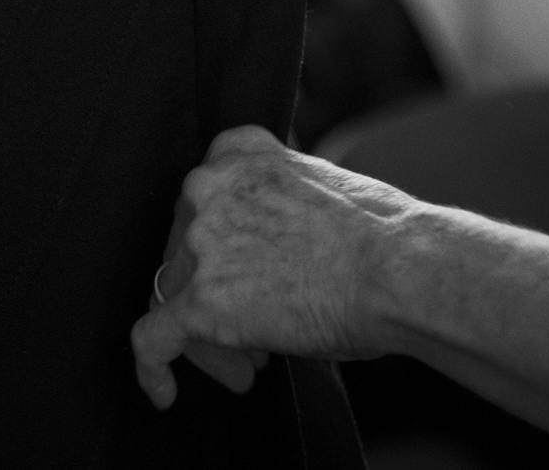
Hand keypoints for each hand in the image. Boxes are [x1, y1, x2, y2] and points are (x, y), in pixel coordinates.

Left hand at [132, 126, 412, 408]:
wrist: (397, 270)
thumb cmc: (379, 238)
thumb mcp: (315, 186)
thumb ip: (270, 205)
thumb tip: (262, 252)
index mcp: (236, 152)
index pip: (201, 204)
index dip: (219, 250)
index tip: (246, 280)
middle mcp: (207, 186)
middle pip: (184, 254)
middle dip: (214, 296)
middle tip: (256, 338)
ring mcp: (200, 241)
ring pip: (172, 297)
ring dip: (207, 338)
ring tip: (252, 367)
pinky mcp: (200, 300)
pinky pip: (151, 339)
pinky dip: (151, 369)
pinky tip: (165, 395)